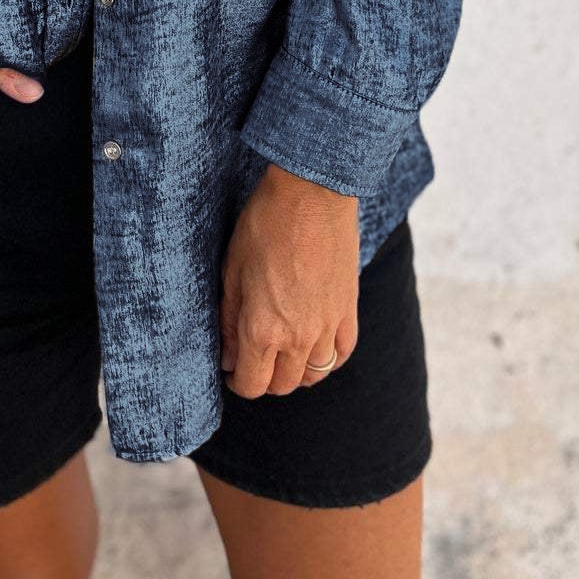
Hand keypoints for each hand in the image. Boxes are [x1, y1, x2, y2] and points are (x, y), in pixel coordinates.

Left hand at [219, 162, 359, 395]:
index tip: (232, 369)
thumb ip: (230, 321)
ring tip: (283, 350)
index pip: (252, 384)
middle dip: (264, 378)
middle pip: (283, 385)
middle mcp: (299, 337)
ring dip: (296, 370)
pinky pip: (342, 353)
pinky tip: (314, 343)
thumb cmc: (265, 225)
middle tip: (254, 357)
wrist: (312, 193)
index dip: (238, 382)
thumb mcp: (232, 271)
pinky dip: (327, 356)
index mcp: (263, 329)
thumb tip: (229, 358)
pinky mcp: (349, 310)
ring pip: (315, 374)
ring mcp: (328, 326)